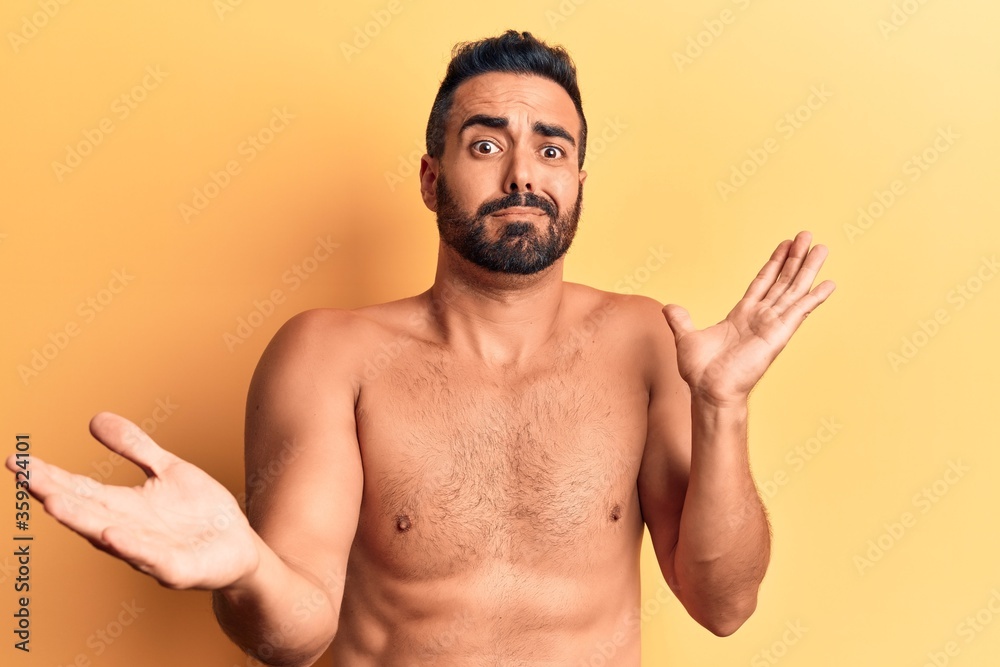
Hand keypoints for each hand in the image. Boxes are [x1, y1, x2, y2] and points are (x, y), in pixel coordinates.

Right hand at [4, 412, 258, 589]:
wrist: (239, 548)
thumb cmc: (199, 513)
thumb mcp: (168, 470)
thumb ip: (134, 448)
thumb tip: (95, 418)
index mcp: (124, 506)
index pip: (79, 489)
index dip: (48, 477)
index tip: (16, 461)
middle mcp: (128, 530)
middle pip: (86, 512)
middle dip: (55, 496)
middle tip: (25, 478)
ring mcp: (151, 552)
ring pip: (109, 537)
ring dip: (81, 522)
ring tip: (51, 502)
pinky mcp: (178, 569)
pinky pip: (152, 558)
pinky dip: (130, 547)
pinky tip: (111, 534)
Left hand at [662, 231, 834, 405]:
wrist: (709, 390)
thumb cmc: (700, 371)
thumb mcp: (686, 337)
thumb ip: (681, 320)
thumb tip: (669, 308)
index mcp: (742, 315)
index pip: (762, 283)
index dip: (774, 263)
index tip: (785, 245)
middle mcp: (760, 317)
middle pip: (782, 281)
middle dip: (795, 259)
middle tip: (807, 236)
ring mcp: (772, 324)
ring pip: (793, 290)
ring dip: (807, 269)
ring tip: (821, 248)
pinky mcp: (779, 334)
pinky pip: (799, 311)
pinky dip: (814, 298)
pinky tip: (829, 284)